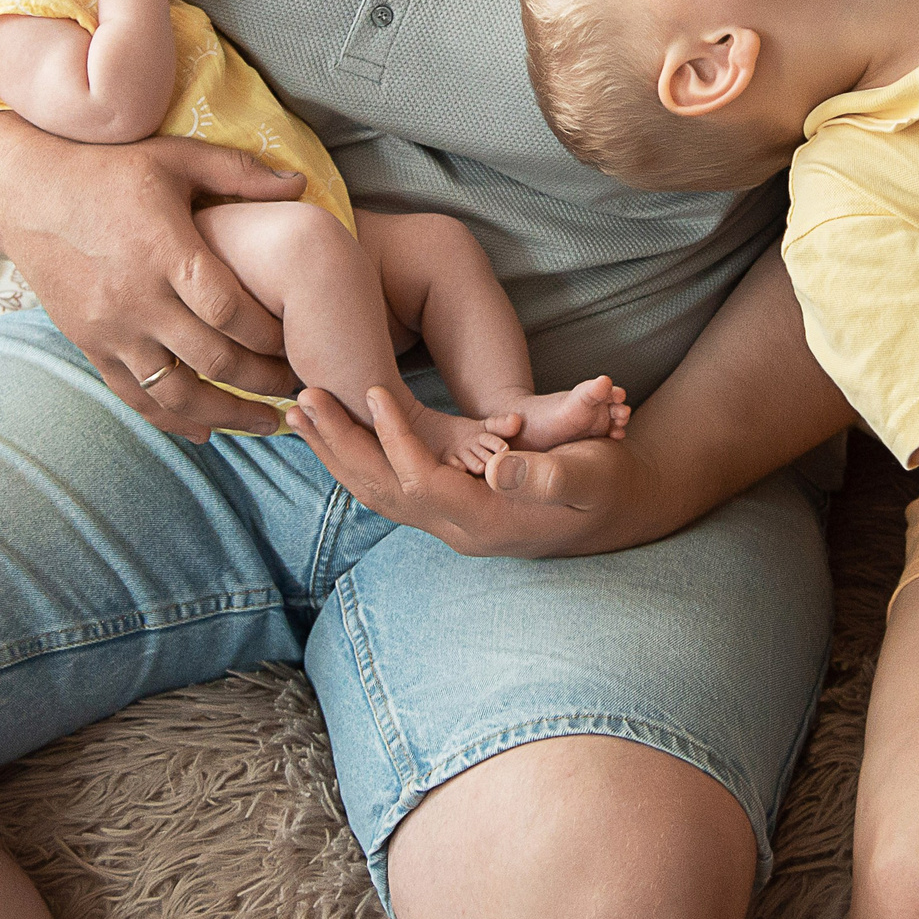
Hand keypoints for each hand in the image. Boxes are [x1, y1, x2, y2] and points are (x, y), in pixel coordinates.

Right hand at [2, 135, 306, 438]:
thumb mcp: (174, 158)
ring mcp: (111, 329)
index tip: (299, 338)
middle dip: (263, 380)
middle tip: (301, 386)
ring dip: (228, 414)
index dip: (269, 333)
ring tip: (269, 424)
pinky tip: (208, 431)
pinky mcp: (90, 346)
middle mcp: (137, 299)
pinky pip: (135, 396)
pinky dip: (173, 419)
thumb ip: (238, 172)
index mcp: (166, 251)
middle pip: (212, 359)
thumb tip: (300, 184)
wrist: (23, 194)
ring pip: (176, 393)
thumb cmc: (107, 171)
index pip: (229, 310)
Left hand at [287, 385, 656, 557]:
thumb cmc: (609, 485)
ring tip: (298, 409)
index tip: (373, 389)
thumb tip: (498, 466)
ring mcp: (450, 524)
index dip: (394, 435)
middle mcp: (458, 529)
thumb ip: (546, 474)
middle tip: (302, 397)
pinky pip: (386, 487)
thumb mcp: (589, 475)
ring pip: (374, 491)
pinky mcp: (449, 510)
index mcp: (487, 519)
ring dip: (335, 450)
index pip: (421, 481)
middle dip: (339, 443)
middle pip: (380, 490)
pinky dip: (354, 458)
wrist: (621, 510)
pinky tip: (333, 433)